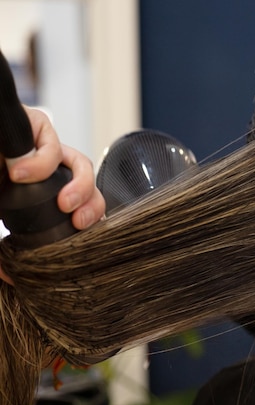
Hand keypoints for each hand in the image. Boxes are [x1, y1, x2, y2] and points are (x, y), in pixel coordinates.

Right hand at [0, 106, 104, 283]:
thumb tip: (8, 276)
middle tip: (79, 222)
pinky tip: (22, 174)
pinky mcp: (34, 125)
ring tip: (63, 203)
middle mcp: (50, 168)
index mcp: (47, 190)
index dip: (90, 214)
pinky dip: (43, 161)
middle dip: (91, 204)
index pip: (82, 202)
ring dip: (79, 186)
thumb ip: (1, 251)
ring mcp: (44, 146)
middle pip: (90, 187)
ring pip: (80, 163)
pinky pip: (52, 140)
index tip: (82, 230)